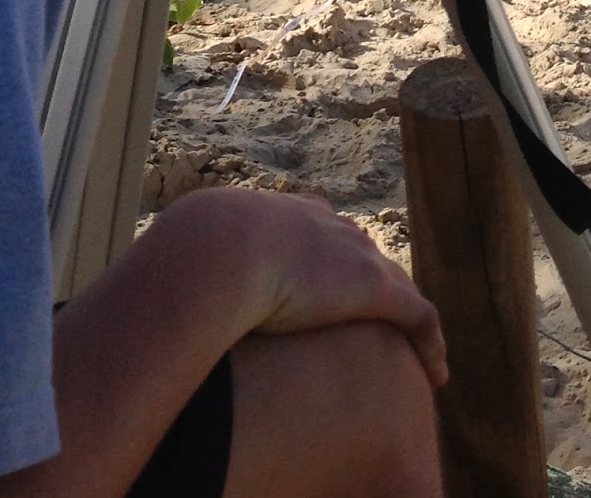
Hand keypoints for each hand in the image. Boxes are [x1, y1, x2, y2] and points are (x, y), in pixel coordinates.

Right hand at [206, 191, 446, 386]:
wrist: (219, 252)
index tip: (332, 284)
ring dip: (407, 316)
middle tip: (381, 316)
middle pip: (365, 256)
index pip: (323, 234)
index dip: (333, 260)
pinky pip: (418, 318)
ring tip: (415, 347)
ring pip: (398, 286)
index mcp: (287, 218)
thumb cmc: (193, 261)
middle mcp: (329, 228)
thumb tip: (153, 291)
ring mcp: (355, 255)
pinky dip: (431, 343)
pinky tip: (437, 373)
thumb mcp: (188, 261)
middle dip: (376, 283)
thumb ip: (185, 273)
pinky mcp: (374, 288)